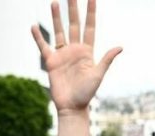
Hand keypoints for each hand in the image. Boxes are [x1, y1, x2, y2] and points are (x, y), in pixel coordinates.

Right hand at [32, 0, 122, 114]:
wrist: (72, 107)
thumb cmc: (87, 94)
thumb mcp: (98, 75)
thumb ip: (106, 60)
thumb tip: (120, 47)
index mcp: (87, 51)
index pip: (89, 26)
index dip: (91, 12)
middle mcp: (74, 49)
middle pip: (73, 24)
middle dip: (73, 8)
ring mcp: (62, 54)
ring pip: (58, 31)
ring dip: (56, 17)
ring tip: (54, 2)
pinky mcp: (51, 62)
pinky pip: (43, 46)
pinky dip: (38, 37)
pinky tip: (34, 26)